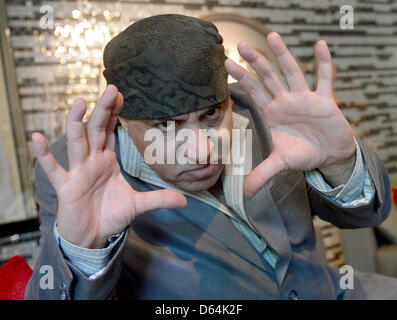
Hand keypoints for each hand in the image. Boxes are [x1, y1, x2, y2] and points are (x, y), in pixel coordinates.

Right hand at [32, 85, 186, 248]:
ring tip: (80, 102)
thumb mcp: (138, 205)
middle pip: (96, 130)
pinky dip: (44, 154)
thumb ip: (159, 199)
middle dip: (103, 110)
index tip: (120, 94)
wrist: (93, 236)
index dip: (114, 113)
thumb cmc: (111, 215)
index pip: (109, 131)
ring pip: (77, 142)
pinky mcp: (66, 187)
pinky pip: (53, 168)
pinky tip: (36, 137)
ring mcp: (78, 172)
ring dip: (76, 123)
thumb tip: (185, 200)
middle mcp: (92, 161)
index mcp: (107, 160)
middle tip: (111, 88)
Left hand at [225, 32, 355, 197]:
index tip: (227, 64)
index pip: (254, 92)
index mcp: (273, 113)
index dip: (242, 79)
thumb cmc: (303, 154)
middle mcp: (286, 102)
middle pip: (268, 78)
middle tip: (240, 45)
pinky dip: (324, 64)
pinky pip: (325, 79)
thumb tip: (245, 194)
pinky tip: (320, 46)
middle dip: (256, 62)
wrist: (327, 155)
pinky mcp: (325, 101)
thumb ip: (262, 174)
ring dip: (283, 55)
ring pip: (293, 73)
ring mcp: (305, 99)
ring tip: (272, 36)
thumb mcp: (280, 164)